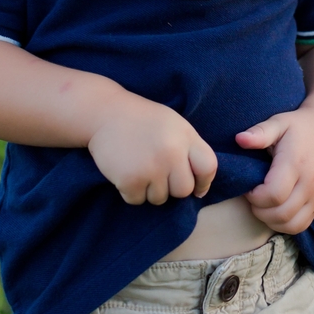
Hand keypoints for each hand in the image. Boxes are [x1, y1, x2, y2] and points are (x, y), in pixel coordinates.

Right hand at [88, 93, 216, 205]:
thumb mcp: (173, 124)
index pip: (208, 167)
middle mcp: (172, 152)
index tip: (195, 186)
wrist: (105, 112)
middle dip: (171, 187)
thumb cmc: (142, 120)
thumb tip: (198, 188)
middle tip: (156, 172)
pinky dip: (130, 191)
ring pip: (160, 199)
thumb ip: (188, 148)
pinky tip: (125, 171)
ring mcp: (152, 167)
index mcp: (185, 135)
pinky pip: (137, 200)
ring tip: (138, 166)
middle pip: (183, 190)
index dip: (203, 182)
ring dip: (149, 189)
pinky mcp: (131, 179)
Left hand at [234, 106, 313, 233]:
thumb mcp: (278, 123)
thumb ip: (259, 132)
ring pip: (291, 224)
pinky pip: (301, 225)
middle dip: (259, 210)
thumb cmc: (296, 127)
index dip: (255, 196)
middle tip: (252, 196)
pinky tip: (274, 210)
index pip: (274, 194)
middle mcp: (309, 183)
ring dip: (270, 220)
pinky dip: (284, 224)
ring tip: (262, 204)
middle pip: (281, 213)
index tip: (249, 186)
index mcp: (296, 163)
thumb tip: (239, 139)